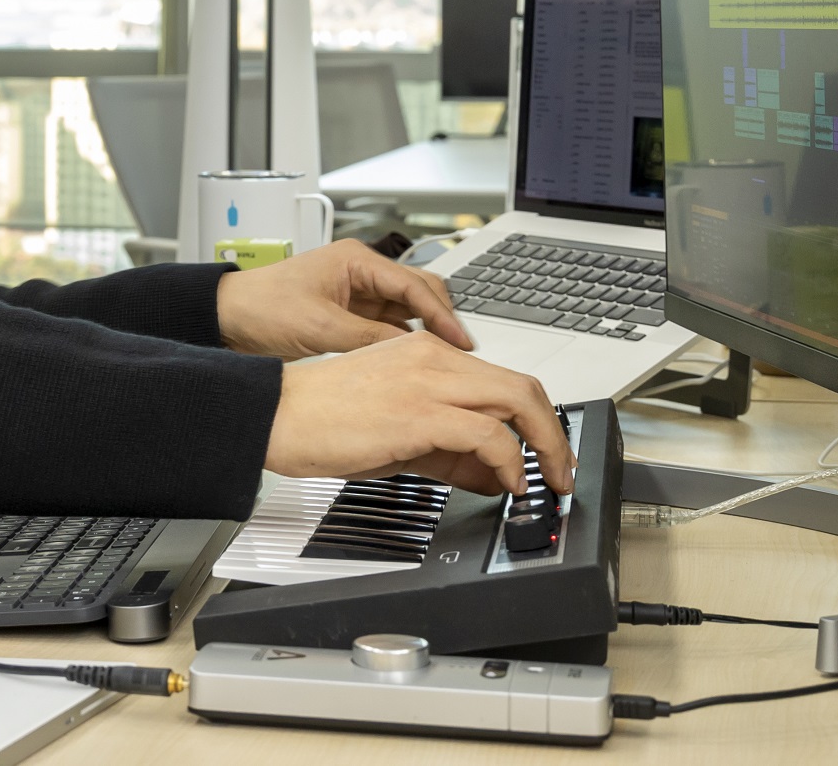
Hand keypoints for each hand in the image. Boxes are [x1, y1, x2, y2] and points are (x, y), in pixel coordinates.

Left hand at [216, 238, 470, 358]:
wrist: (227, 318)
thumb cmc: (260, 308)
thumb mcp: (320, 327)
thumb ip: (368, 339)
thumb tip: (408, 352)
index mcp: (356, 260)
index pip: (414, 285)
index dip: (442, 315)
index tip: (461, 340)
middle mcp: (361, 271)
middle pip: (418, 292)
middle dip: (440, 319)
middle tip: (460, 351)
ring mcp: (356, 292)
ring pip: (406, 310)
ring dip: (423, 332)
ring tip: (443, 359)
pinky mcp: (349, 313)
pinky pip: (388, 325)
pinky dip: (403, 341)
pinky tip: (412, 360)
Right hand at [263, 331, 571, 495]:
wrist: (277, 415)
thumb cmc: (325, 419)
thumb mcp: (400, 432)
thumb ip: (450, 450)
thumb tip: (493, 474)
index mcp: (428, 353)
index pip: (503, 380)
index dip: (536, 420)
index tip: (546, 454)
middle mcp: (434, 358)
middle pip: (523, 386)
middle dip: (553, 433)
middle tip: (560, 471)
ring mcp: (428, 382)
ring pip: (517, 401)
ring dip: (544, 448)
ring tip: (544, 483)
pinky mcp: (419, 413)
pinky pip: (488, 434)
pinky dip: (511, 462)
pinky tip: (507, 483)